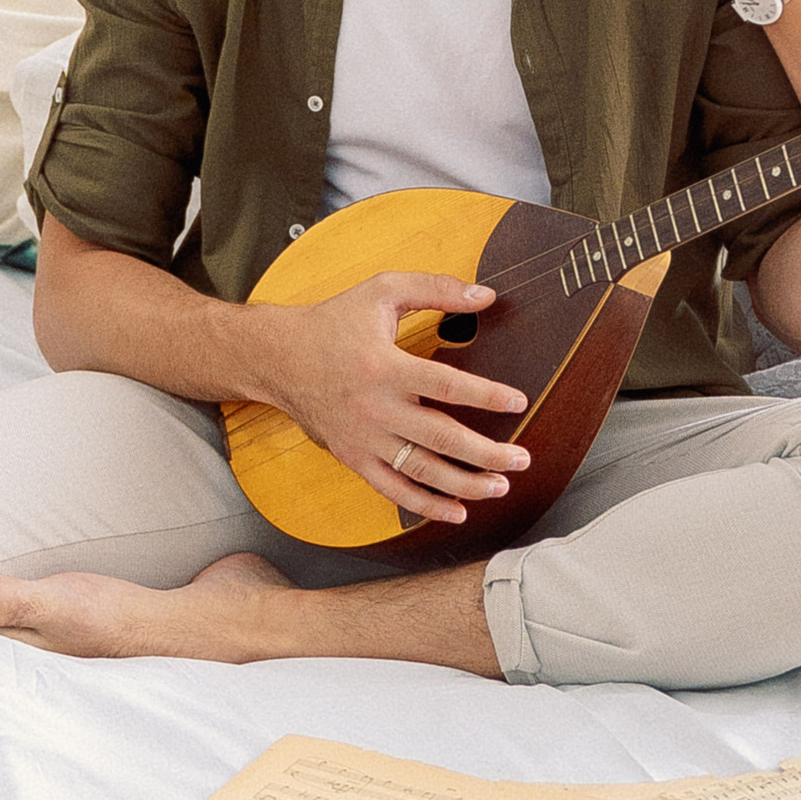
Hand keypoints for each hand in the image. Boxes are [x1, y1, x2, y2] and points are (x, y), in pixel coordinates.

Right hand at [258, 271, 532, 526]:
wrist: (278, 358)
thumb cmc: (334, 322)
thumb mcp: (382, 291)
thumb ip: (435, 288)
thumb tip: (486, 296)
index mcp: (385, 366)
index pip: (446, 386)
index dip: (486, 395)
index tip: (519, 402)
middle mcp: (375, 407)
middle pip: (440, 437)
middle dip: (487, 452)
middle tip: (522, 458)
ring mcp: (363, 438)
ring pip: (421, 470)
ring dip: (464, 484)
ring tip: (500, 486)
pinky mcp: (353, 457)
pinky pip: (393, 489)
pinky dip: (426, 505)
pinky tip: (457, 511)